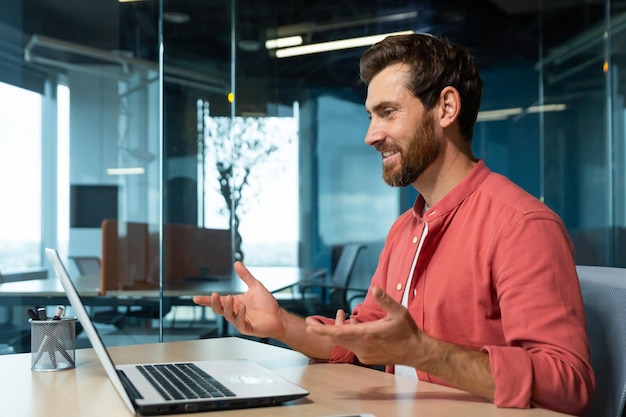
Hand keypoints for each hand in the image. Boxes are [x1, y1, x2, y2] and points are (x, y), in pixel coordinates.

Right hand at [193, 262, 285, 338]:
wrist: (278, 317)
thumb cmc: (267, 304)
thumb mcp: (255, 286)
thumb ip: (245, 276)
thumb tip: (237, 263)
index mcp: (235, 303)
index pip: (218, 302)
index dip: (206, 300)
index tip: (195, 298)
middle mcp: (235, 312)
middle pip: (219, 309)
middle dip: (214, 303)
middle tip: (214, 295)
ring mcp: (240, 321)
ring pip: (228, 315)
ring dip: (227, 306)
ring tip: (230, 297)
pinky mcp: (247, 327)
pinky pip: (240, 322)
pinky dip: (240, 314)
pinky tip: (242, 307)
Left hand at [305, 286, 421, 365]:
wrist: (416, 351)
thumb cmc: (407, 331)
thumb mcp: (398, 312)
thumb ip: (385, 300)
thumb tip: (374, 288)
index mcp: (367, 334)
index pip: (339, 333)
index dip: (322, 330)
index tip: (309, 327)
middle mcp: (362, 346)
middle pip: (336, 338)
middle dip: (322, 329)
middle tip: (310, 322)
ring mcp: (363, 353)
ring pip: (344, 341)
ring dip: (338, 329)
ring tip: (340, 315)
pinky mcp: (366, 357)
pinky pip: (351, 345)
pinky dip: (348, 335)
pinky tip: (353, 324)